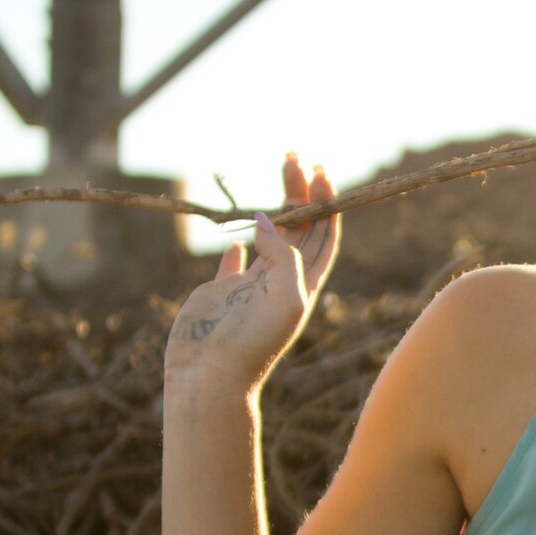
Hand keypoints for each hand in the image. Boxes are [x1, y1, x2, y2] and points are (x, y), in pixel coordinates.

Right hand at [164, 153, 341, 388]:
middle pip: (298, 228)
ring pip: (269, 237)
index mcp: (304, 285)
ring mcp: (251, 286)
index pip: (323, 235)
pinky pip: (234, 262)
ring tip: (277, 176)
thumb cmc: (253, 343)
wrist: (210, 377)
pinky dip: (239, 244)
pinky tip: (240, 230)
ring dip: (274, 206)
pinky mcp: (221, 291)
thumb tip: (266, 219)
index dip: (326, 203)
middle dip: (300, 192)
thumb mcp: (285, 297)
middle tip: (293, 157)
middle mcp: (281, 283)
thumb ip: (283, 255)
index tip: (321, 171)